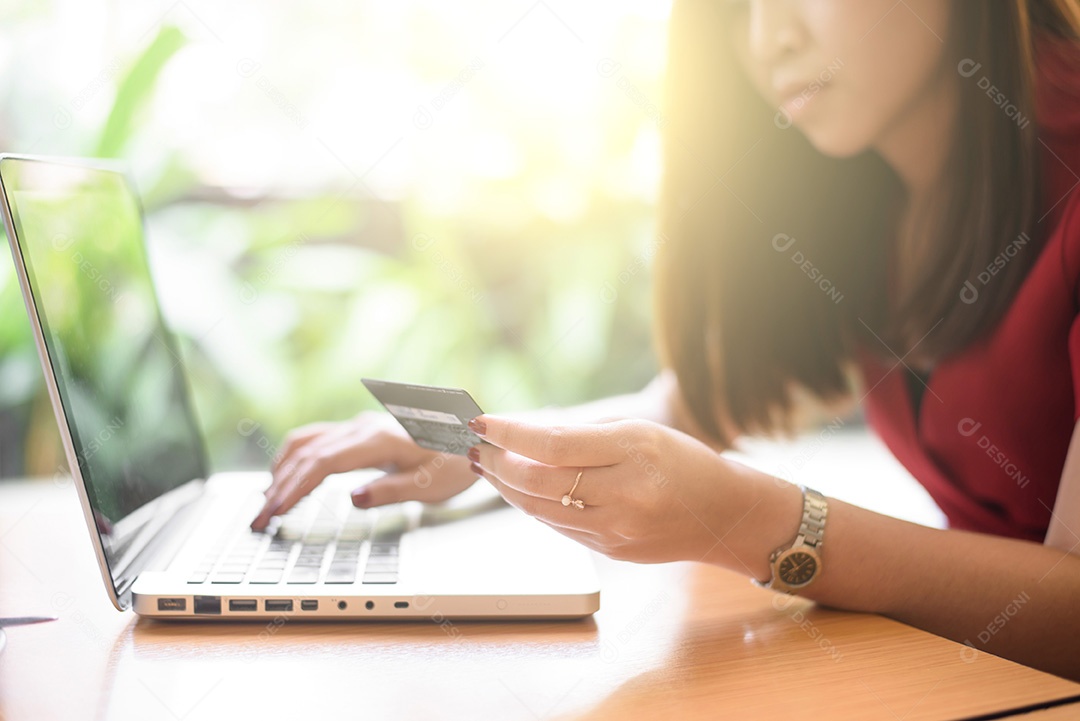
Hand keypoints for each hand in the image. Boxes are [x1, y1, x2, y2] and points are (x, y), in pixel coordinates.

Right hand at [250, 411, 478, 529]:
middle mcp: (362, 427)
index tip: (273, 512)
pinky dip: (293, 457)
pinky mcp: (358, 431)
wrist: (471, 439)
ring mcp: (358, 426)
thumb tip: (352, 499)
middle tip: (257, 520)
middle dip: (278, 488)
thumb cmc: (454, 463)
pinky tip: (284, 475)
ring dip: (281, 470)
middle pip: (307, 455)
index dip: (293, 489)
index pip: (321, 464)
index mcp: (377, 439)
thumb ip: (389, 491)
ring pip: (306, 442)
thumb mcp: (428, 486)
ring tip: (265, 502)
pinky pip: (316, 439)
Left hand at [468, 415, 796, 572]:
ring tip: (488, 467)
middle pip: (538, 481)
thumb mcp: (639, 432)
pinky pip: (558, 526)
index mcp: (634, 450)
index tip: (482, 424)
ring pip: (540, 509)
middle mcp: (625, 492)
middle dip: (497, 463)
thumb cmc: (684, 462)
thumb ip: (581, 435)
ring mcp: (617, 528)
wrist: (725, 515)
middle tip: (476, 448)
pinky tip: (521, 490)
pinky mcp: (611, 551)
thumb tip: (521, 435)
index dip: (510, 435)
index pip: (553, 445)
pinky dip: (533, 506)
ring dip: (506, 488)